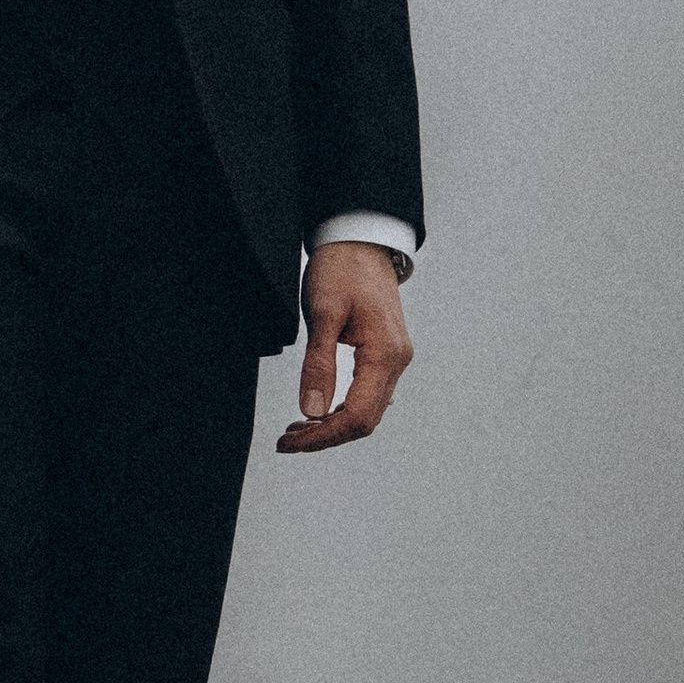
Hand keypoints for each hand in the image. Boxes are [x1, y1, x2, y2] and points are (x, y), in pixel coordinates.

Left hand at [276, 241, 413, 453]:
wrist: (360, 240)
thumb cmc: (342, 269)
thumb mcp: (323, 314)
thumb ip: (318, 364)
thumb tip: (311, 410)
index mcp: (385, 354)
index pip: (356, 416)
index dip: (322, 435)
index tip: (290, 441)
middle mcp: (396, 361)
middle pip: (364, 421)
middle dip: (325, 437)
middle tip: (287, 441)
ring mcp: (393, 359)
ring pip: (367, 411)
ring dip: (332, 426)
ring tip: (296, 430)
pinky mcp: (384, 354)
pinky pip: (368, 395)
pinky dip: (342, 409)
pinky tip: (317, 411)